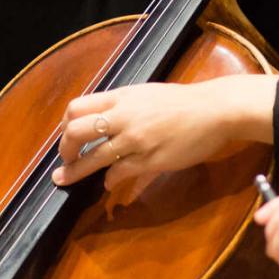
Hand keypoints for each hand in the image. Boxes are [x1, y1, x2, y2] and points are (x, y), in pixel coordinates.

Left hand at [50, 74, 274, 191]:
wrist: (214, 111)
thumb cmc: (181, 102)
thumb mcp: (144, 94)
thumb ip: (121, 106)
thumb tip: (100, 118)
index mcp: (121, 98)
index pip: (76, 108)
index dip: (65, 125)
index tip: (66, 136)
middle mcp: (123, 117)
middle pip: (76, 132)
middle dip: (64, 149)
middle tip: (64, 161)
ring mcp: (135, 140)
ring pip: (94, 158)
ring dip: (76, 171)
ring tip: (65, 180)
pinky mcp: (150, 160)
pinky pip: (119, 173)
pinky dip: (109, 180)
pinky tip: (109, 184)